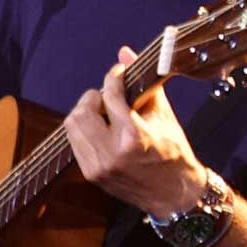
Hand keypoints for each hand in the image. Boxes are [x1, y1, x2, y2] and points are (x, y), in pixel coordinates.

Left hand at [62, 46, 209, 217]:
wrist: (173, 195)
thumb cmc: (173, 152)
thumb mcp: (163, 116)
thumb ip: (143, 83)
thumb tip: (125, 51)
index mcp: (134, 137)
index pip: (111, 95)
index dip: (114, 76)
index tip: (119, 72)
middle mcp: (112, 153)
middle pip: (82, 111)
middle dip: (94, 97)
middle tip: (108, 97)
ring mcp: (99, 166)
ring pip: (73, 126)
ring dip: (86, 114)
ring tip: (104, 114)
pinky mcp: (92, 174)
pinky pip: (75, 142)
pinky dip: (85, 131)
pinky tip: (102, 130)